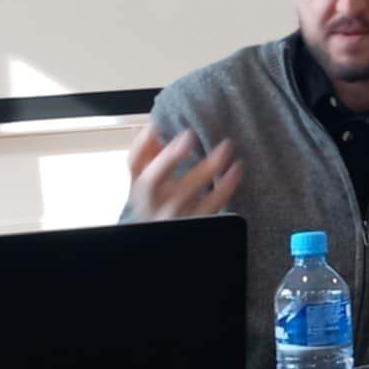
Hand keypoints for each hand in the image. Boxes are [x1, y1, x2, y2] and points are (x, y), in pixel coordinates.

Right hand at [126, 127, 242, 221]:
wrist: (172, 240)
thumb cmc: (164, 208)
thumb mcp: (154, 185)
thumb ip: (151, 157)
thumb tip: (152, 128)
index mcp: (141, 190)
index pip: (132, 167)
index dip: (140, 147)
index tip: (155, 127)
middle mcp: (151, 205)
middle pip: (151, 184)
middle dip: (167, 159)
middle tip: (188, 136)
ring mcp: (172, 218)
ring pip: (184, 196)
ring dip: (206, 169)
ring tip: (225, 147)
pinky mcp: (195, 225)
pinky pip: (211, 207)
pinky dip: (225, 188)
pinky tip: (236, 169)